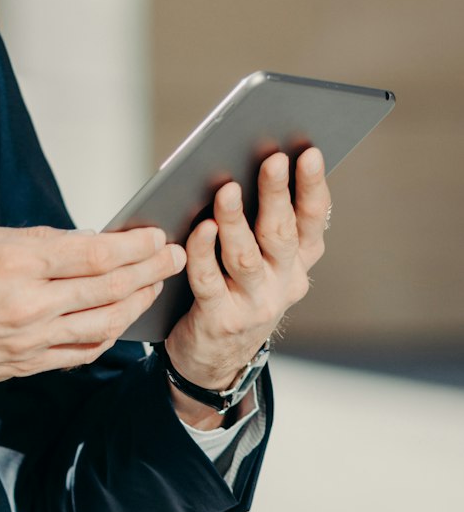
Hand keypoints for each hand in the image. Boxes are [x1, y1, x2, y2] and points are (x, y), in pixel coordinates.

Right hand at [0, 223, 186, 414]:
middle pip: (110, 287)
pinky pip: (82, 351)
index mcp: (16, 262)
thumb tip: (77, 244)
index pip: (95, 254)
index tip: (155, 235)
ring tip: (154, 286)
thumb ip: (31, 243)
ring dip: (137, 303)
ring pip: (104, 323)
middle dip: (150, 270)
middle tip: (173, 256)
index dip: (134, 245)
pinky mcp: (27, 364)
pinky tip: (119, 321)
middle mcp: (30, 304)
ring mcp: (31, 340)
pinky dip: (109, 335)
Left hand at [164, 148, 330, 409]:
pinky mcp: (220, 319)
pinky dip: (203, 252)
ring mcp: (253, 303)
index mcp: (297, 262)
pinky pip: (208, 280)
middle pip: (281, 233)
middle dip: (277, 193)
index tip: (309, 152)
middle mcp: (282, 282)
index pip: (312, 220)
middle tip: (272, 159)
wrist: (216, 359)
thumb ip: (260, 222)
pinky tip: (199, 228)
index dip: (312, 186)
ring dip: (235, 221)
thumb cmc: (234, 291)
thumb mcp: (261, 261)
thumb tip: (243, 165)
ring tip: (226, 189)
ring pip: (245, 257)